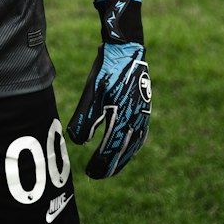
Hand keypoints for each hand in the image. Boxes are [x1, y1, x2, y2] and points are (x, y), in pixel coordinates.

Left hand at [67, 0, 150, 177]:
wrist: (126, 47)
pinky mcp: (144, 107)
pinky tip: (126, 146)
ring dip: (123, 157)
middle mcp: (137, 119)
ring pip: (134, 144)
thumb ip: (85, 119)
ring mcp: (143, 114)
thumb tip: (78, 143)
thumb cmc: (107, 69)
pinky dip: (132, 144)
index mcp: (124, 118)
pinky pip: (139, 133)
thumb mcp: (92, 92)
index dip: (101, 163)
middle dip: (111, 165)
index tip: (90, 174)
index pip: (112, 149)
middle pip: (124, 150)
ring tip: (112, 167)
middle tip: (97, 175)